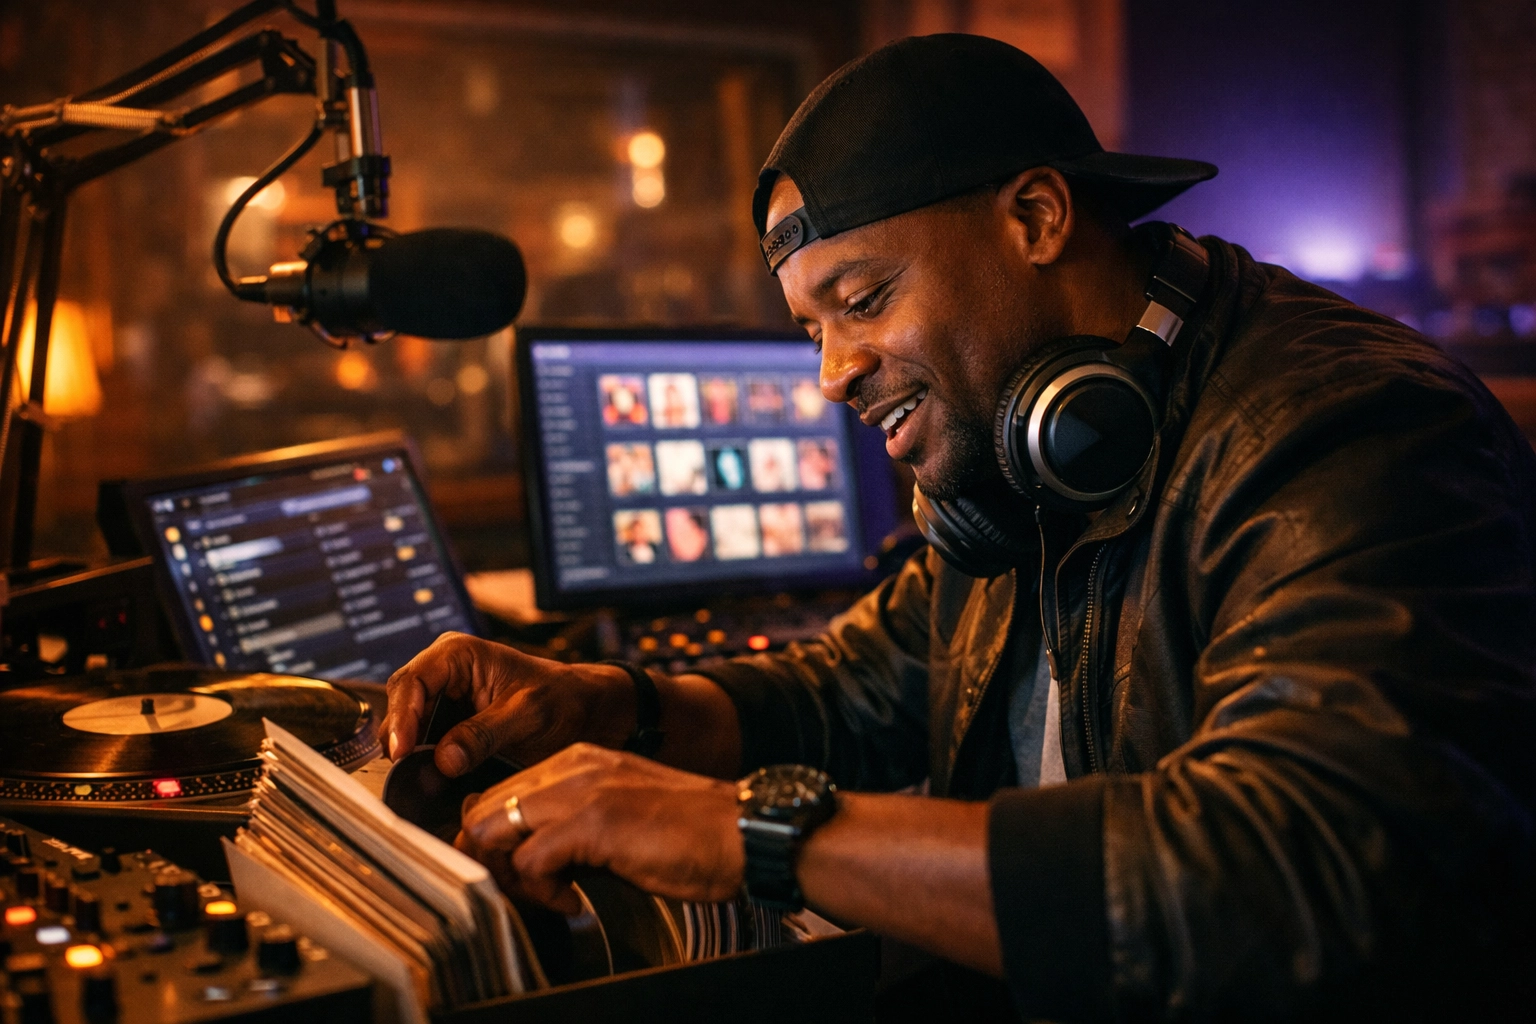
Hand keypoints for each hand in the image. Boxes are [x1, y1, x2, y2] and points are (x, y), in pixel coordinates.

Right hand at [384, 633, 633, 776]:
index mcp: (458, 653)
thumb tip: (444, 759)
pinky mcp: (449, 725)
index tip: (401, 751)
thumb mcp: (528, 715)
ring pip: (408, 727)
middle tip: (403, 771)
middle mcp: (444, 672)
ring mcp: (444, 699)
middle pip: (401, 704)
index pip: (412, 681)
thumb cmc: (562, 699)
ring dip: (409, 753)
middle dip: (399, 737)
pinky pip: (424, 743)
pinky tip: (427, 780)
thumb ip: (485, 734)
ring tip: (414, 780)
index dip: (401, 717)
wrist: (584, 711)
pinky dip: (423, 761)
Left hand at [456, 743, 743, 912]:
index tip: (519, 873)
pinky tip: (573, 899)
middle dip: (492, 859)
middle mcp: (573, 766)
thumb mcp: (618, 817)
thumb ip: (571, 828)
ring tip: (549, 894)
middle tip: (526, 889)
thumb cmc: (691, 834)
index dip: (495, 841)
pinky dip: (541, 892)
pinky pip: (529, 861)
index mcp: (579, 760)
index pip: (499, 794)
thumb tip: (528, 860)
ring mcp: (580, 790)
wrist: (742, 832)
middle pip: (484, 810)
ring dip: (511, 875)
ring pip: (492, 830)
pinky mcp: (593, 821)